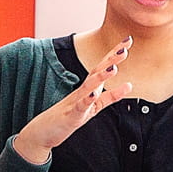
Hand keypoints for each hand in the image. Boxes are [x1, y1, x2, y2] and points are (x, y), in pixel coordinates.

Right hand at [12, 37, 133, 163]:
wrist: (42, 132)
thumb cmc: (67, 117)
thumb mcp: (93, 107)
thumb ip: (110, 96)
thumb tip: (130, 85)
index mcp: (89, 88)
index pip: (103, 67)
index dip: (115, 53)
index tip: (128, 40)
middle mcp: (82, 91)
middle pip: (97, 71)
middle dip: (111, 59)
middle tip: (125, 48)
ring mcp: (75, 102)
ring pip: (88, 87)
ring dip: (101, 77)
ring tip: (113, 68)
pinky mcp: (71, 116)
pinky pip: (80, 107)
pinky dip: (87, 100)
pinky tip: (94, 94)